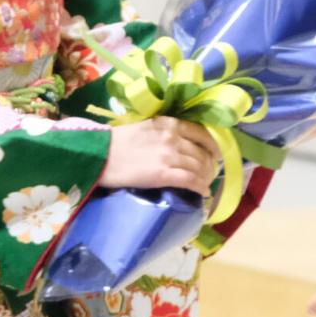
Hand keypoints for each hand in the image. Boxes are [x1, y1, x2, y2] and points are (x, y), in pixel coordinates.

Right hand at [100, 117, 221, 195]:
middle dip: (210, 165)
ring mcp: (169, 156)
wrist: (99, 154)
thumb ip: (165, 131)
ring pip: (199, 168)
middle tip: (209, 173)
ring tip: (205, 184)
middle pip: (202, 153)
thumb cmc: (117, 141)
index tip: (215, 154)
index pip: (201, 133)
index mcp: (169, 124)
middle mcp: (173, 138)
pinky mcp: (163, 174)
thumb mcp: (146, 126)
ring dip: (206, 177)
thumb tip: (178, 142)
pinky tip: (202, 192)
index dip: (212, 145)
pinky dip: (200, 187)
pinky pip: (190, 181)